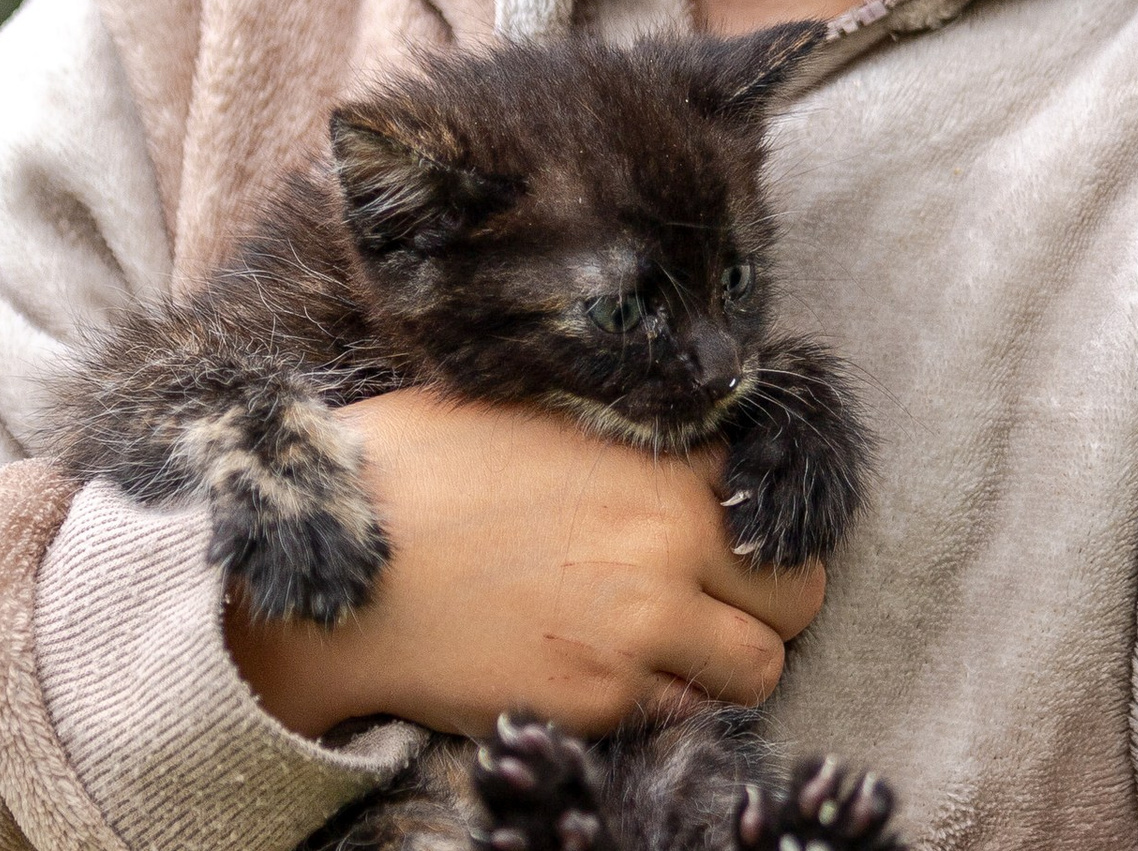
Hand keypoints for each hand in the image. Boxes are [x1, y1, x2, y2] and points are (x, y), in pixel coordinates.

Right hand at [222, 386, 825, 739]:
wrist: (339, 567)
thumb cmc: (420, 470)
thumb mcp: (543, 420)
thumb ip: (632, 444)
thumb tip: (684, 446)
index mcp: (665, 466)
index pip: (782, 506)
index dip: (762, 528)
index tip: (736, 540)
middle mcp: (671, 547)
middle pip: (799, 598)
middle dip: (769, 605)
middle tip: (721, 606)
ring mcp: (639, 633)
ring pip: (760, 672)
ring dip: (727, 666)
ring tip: (670, 649)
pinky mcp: (596, 703)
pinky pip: (675, 718)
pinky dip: (655, 705)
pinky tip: (601, 671)